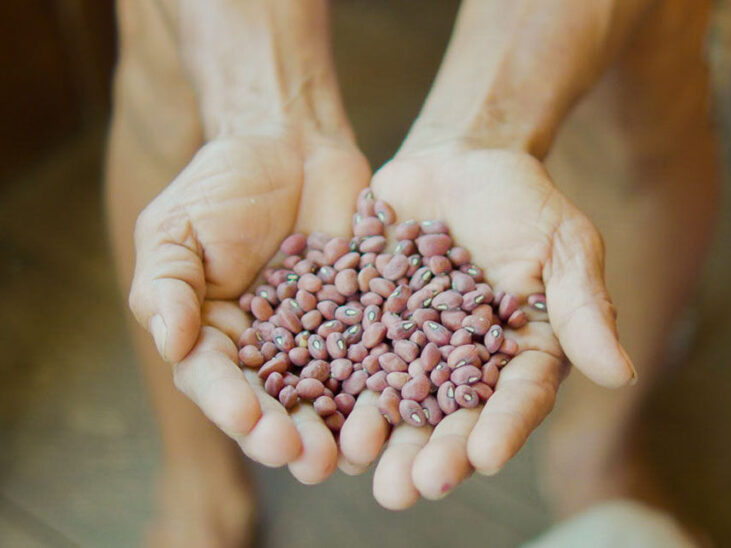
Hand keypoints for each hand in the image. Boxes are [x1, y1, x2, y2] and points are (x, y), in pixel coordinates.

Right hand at [129, 131, 368, 482]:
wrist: (292, 148)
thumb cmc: (223, 185)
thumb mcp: (177, 226)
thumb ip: (167, 283)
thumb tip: (170, 341)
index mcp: (213, 337)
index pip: (215, 380)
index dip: (229, 403)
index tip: (246, 418)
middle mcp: (267, 352)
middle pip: (275, 405)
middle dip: (289, 434)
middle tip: (307, 459)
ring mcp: (321, 341)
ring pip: (329, 397)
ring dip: (339, 429)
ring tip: (353, 453)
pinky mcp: (367, 323)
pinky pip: (378, 358)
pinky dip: (387, 385)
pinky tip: (399, 408)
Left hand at [337, 141, 634, 507]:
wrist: (454, 161)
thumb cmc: (519, 200)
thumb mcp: (561, 245)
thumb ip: (582, 306)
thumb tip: (621, 372)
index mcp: (518, 354)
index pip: (516, 399)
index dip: (502, 428)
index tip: (484, 455)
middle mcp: (462, 364)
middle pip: (448, 418)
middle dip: (430, 454)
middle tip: (409, 488)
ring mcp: (409, 347)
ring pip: (394, 401)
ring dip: (376, 436)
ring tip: (356, 460)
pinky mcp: (363, 323)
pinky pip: (346, 357)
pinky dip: (331, 383)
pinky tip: (313, 409)